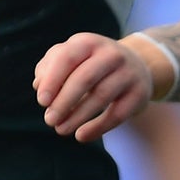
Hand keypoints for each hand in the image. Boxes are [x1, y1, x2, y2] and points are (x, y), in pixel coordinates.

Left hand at [34, 32, 158, 142]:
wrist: (135, 66)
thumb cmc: (89, 64)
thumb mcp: (69, 59)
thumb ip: (49, 68)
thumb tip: (39, 86)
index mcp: (87, 43)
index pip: (67, 58)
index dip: (52, 80)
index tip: (42, 102)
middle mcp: (110, 54)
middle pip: (84, 79)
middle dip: (64, 102)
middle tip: (49, 120)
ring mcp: (128, 72)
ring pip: (101, 96)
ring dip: (78, 117)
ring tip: (61, 130)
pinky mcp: (140, 93)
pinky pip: (118, 114)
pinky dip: (98, 127)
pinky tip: (81, 136)